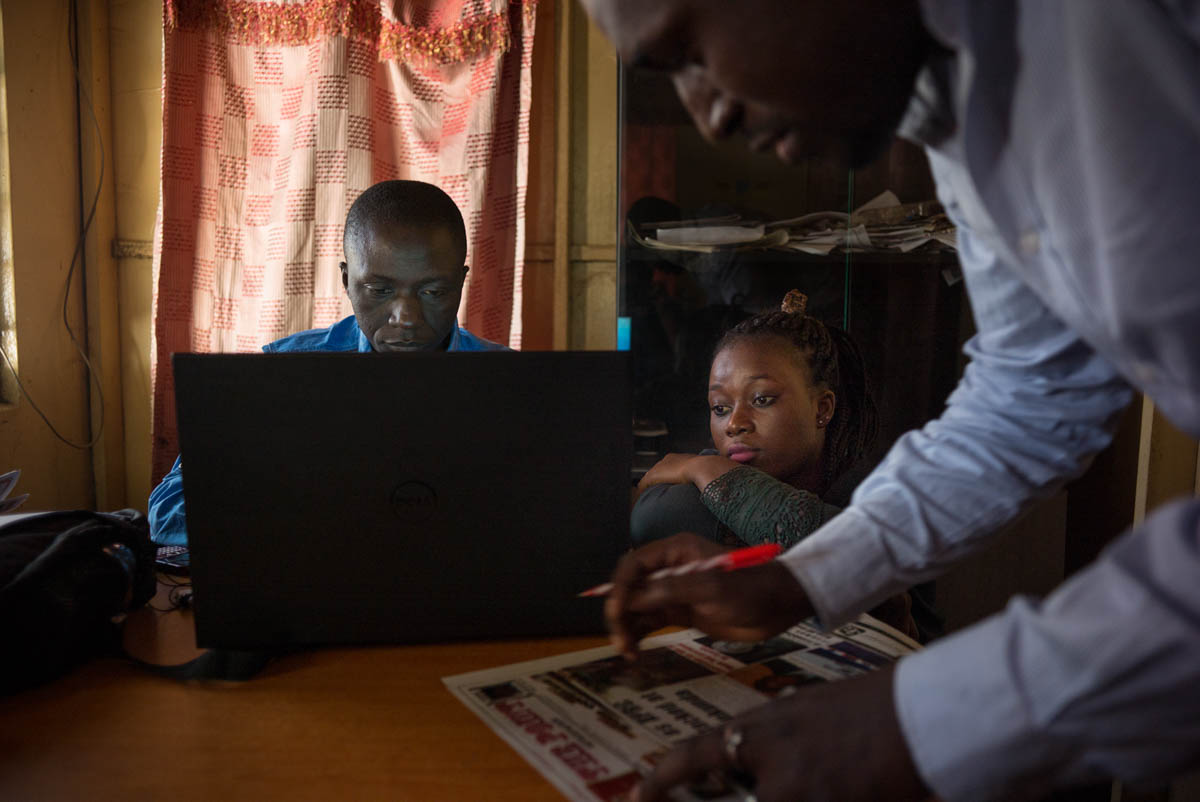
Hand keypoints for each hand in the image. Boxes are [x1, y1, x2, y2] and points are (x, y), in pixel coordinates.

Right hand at [604, 533, 811, 659]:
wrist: (779, 607)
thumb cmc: (749, 590)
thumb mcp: (710, 587)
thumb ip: (669, 591)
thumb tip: (630, 600)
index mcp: (674, 552)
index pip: (633, 564)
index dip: (619, 587)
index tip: (616, 611)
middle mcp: (668, 570)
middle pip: (630, 587)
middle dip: (620, 611)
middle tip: (620, 639)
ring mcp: (673, 592)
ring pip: (637, 608)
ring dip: (627, 627)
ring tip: (627, 651)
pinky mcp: (680, 612)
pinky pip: (650, 622)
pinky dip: (639, 634)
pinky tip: (635, 651)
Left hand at [633, 664, 930, 801]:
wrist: (923, 715)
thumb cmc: (874, 707)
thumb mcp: (811, 708)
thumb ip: (777, 737)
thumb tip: (757, 760)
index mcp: (765, 729)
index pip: (699, 752)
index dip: (665, 776)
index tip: (641, 791)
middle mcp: (772, 767)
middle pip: (732, 797)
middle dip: (708, 796)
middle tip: (687, 796)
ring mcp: (798, 795)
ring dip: (772, 793)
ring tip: (812, 778)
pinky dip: (810, 799)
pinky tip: (827, 794)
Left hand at [635, 453, 739, 499]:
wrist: (706, 468)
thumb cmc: (712, 472)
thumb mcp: (709, 475)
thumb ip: (707, 480)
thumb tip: (717, 489)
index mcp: (680, 458)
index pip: (669, 467)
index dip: (666, 477)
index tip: (666, 486)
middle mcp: (668, 459)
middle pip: (657, 471)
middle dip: (654, 481)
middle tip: (651, 493)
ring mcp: (661, 466)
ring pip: (649, 478)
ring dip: (646, 487)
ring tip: (643, 498)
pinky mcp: (655, 475)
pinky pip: (644, 484)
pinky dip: (642, 491)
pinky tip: (641, 499)